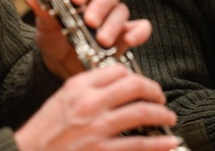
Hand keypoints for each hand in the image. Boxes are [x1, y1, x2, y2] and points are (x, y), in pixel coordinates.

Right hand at [13, 63, 180, 150]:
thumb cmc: (44, 132)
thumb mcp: (62, 100)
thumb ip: (87, 89)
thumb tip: (117, 86)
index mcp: (79, 87)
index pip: (118, 70)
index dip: (136, 76)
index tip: (142, 85)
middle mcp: (90, 103)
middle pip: (135, 86)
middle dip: (154, 91)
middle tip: (161, 99)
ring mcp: (97, 129)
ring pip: (142, 113)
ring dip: (162, 115)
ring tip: (169, 118)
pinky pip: (139, 145)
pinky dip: (159, 143)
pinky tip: (170, 142)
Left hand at [26, 0, 152, 80]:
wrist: (60, 67)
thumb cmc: (54, 39)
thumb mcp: (45, 26)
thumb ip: (42, 9)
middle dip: (101, 5)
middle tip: (90, 21)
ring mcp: (115, 17)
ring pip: (122, 10)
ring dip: (113, 24)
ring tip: (101, 41)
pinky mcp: (126, 34)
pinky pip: (141, 27)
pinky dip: (138, 32)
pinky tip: (129, 40)